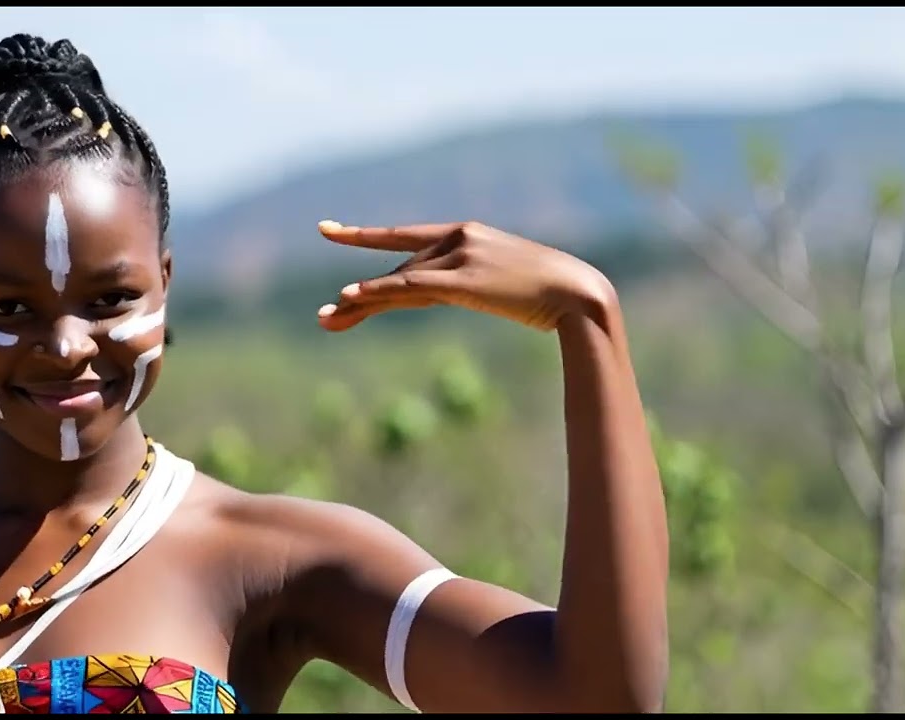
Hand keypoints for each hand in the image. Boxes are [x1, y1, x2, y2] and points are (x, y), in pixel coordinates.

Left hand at [316, 220, 614, 332]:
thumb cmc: (552, 293)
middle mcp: (458, 237)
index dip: (363, 236)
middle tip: (323, 316)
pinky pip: (410, 287)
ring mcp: (461, 256)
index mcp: (467, 234)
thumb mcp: (505, 284)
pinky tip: (349, 297)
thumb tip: (463, 293)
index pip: (404, 237)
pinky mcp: (464, 280)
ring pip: (399, 282)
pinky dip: (377, 292)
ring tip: (326, 321)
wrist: (581, 294)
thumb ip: (477, 283)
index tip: (327, 230)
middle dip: (360, 298)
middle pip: (398, 271)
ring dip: (359, 304)